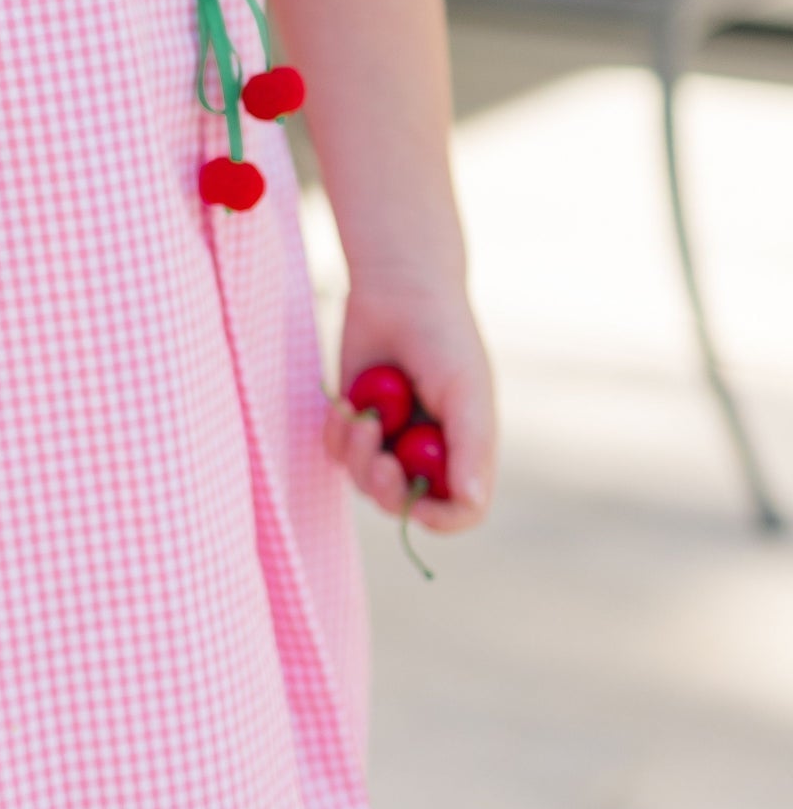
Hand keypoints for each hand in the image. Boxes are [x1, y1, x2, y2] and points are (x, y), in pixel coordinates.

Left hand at [323, 277, 495, 537]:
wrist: (397, 289)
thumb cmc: (442, 337)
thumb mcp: (465, 390)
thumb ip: (470, 447)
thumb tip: (472, 501)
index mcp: (466, 450)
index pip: (459, 511)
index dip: (439, 518)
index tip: (416, 502)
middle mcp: (428, 452)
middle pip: (404, 505)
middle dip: (387, 488)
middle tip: (378, 458)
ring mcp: (389, 440)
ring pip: (364, 482)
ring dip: (358, 454)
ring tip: (359, 414)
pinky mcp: (354, 423)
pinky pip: (337, 454)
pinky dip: (336, 435)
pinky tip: (341, 404)